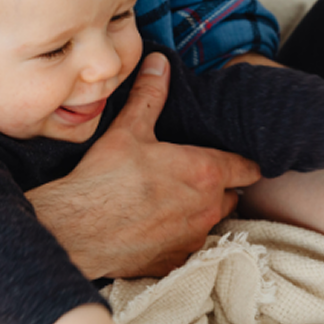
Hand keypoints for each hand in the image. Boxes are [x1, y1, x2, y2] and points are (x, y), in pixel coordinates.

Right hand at [28, 52, 261, 279]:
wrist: (76, 231)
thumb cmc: (105, 178)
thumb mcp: (129, 129)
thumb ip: (151, 95)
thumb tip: (160, 62)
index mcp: (205, 172)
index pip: (247, 168)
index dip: (243, 162)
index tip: (234, 158)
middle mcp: (208, 209)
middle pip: (231, 196)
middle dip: (219, 187)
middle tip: (192, 175)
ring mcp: (192, 238)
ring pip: (210, 222)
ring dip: (199, 212)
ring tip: (171, 200)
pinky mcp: (174, 261)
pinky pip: (188, 246)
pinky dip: (178, 236)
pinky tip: (155, 225)